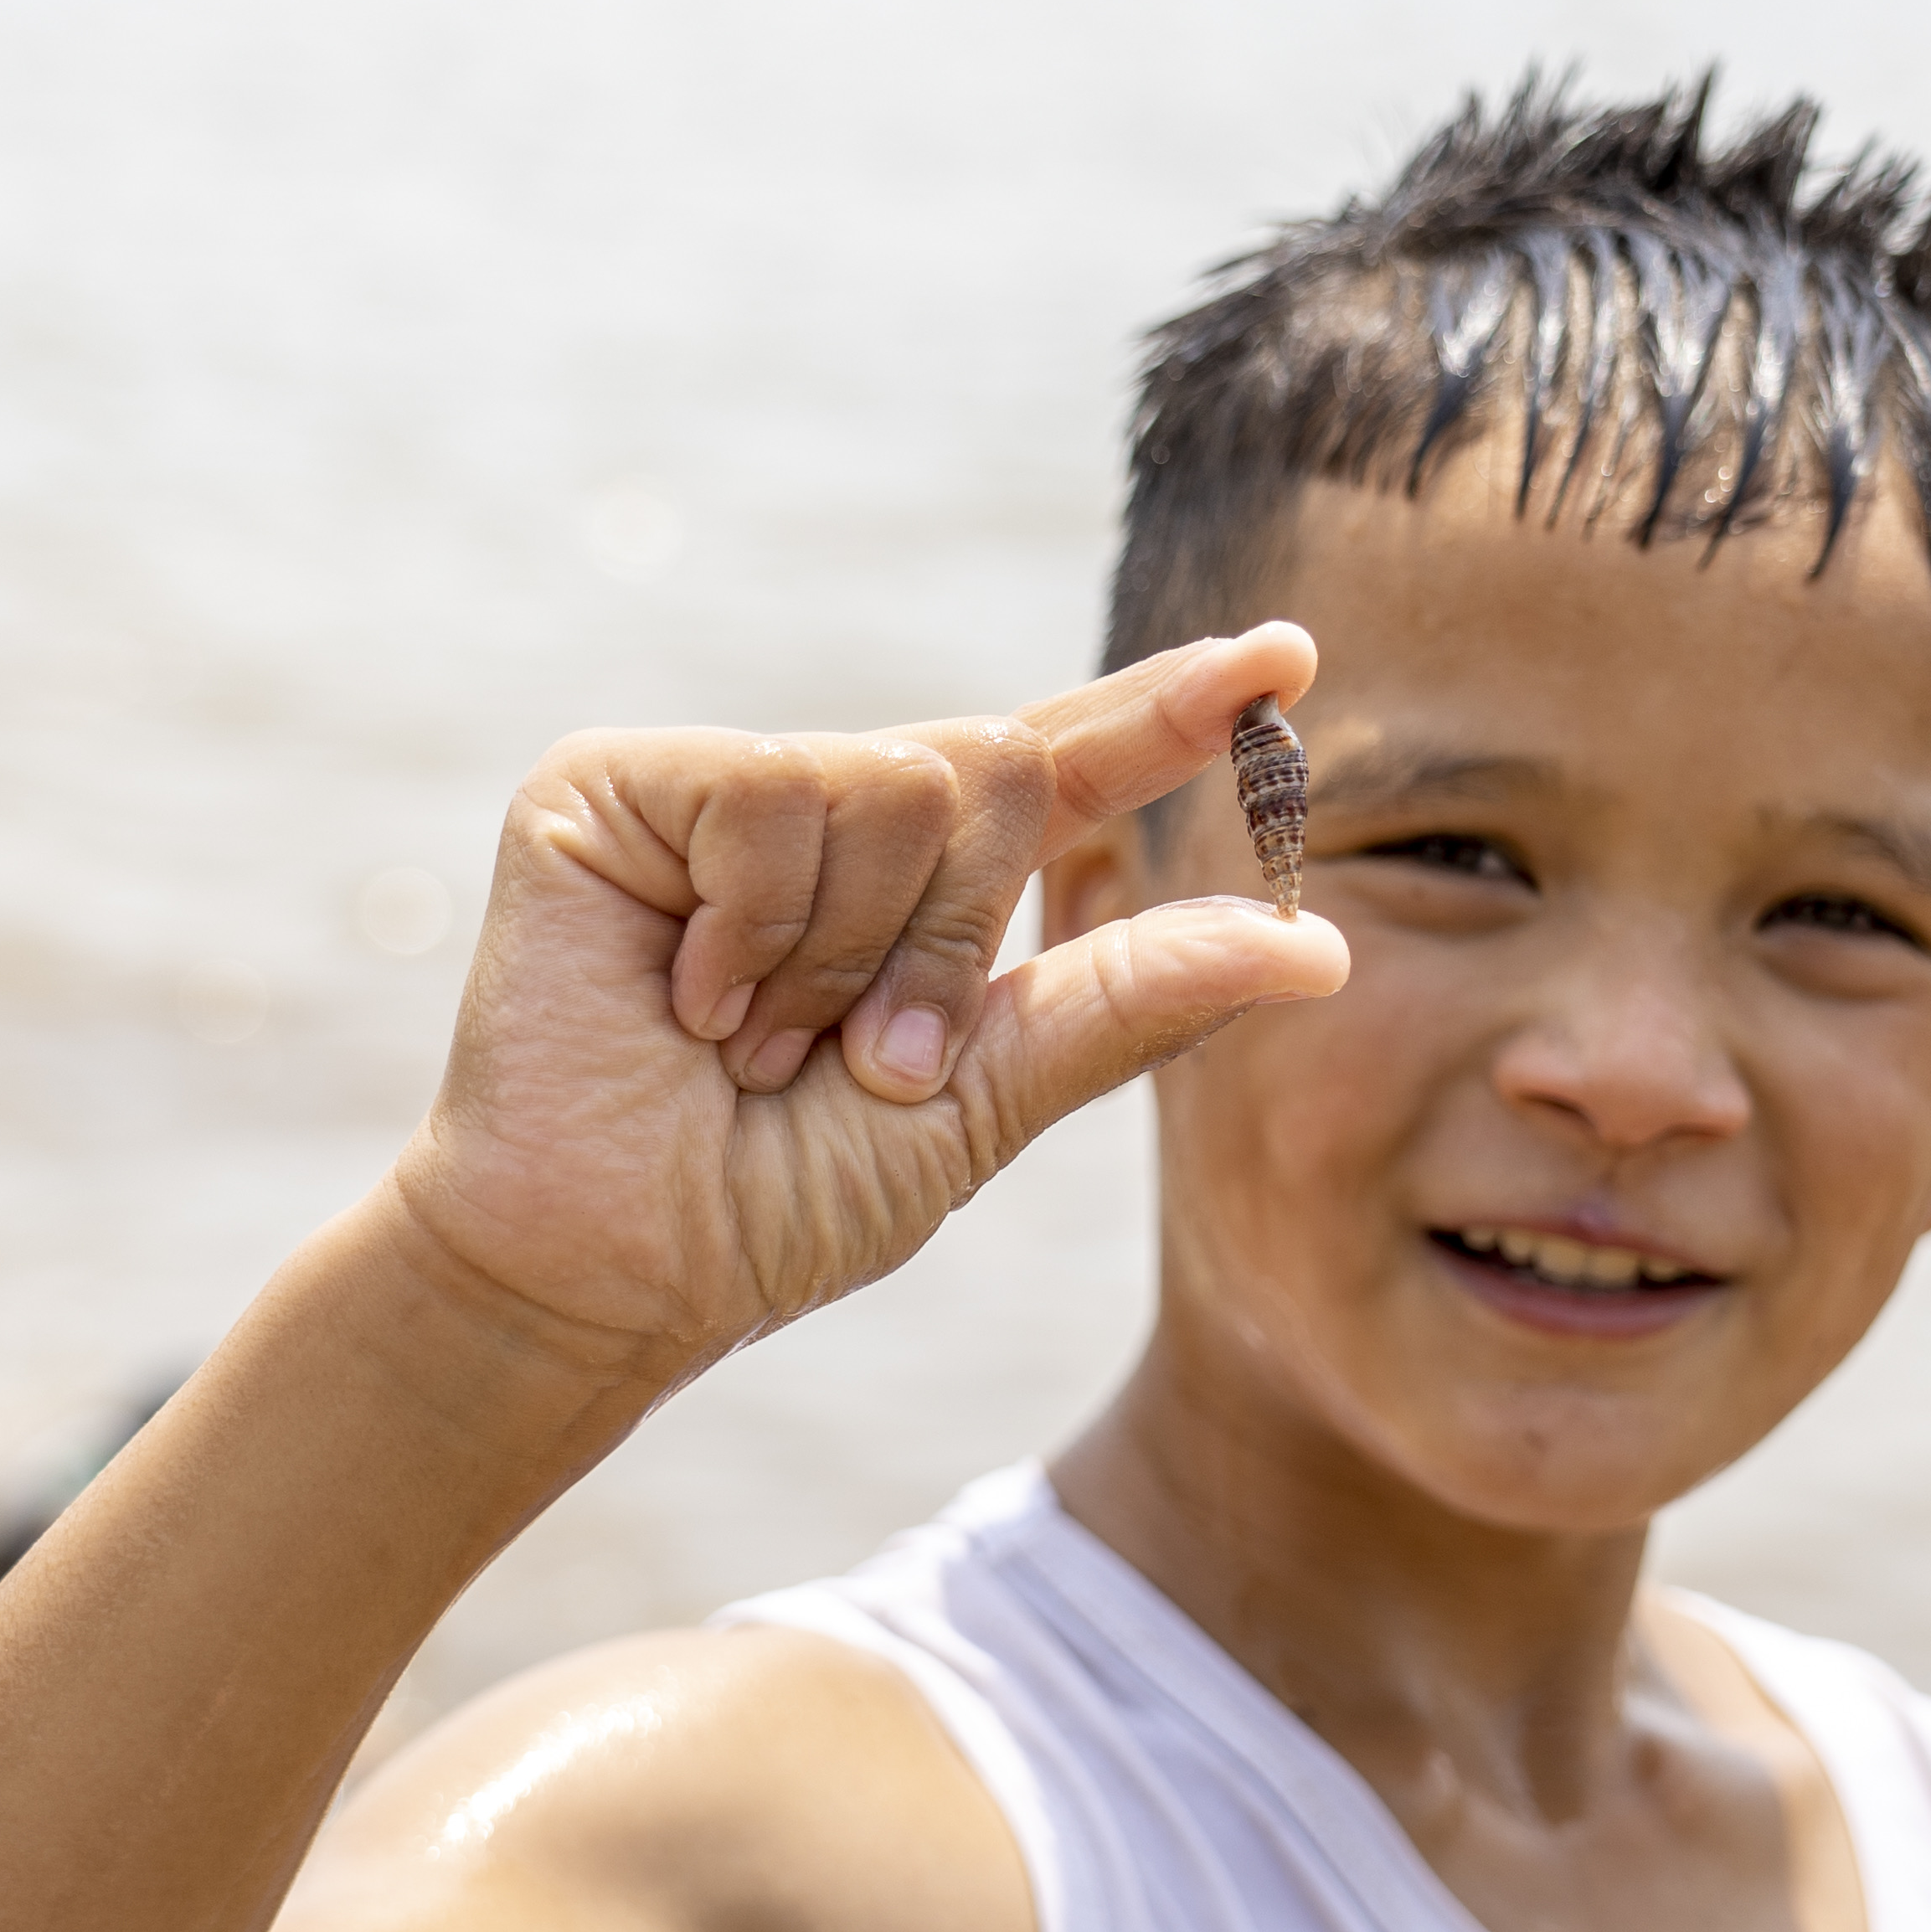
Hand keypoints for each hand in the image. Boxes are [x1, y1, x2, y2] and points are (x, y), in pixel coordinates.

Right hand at [391, 627, 1346, 1370]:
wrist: (610, 1271)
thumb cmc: (774, 1203)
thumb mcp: (984, 1107)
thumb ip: (1129, 1003)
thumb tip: (1320, 945)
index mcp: (919, 881)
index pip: (1066, 768)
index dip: (1166, 712)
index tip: (1287, 660)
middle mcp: (824, 809)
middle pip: (995, 770)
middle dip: (957, 939)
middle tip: (867, 1063)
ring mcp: (717, 787)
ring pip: (892, 777)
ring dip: (845, 957)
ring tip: (749, 1045)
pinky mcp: (611, 783)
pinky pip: (768, 791)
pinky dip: (753, 928)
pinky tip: (683, 1003)